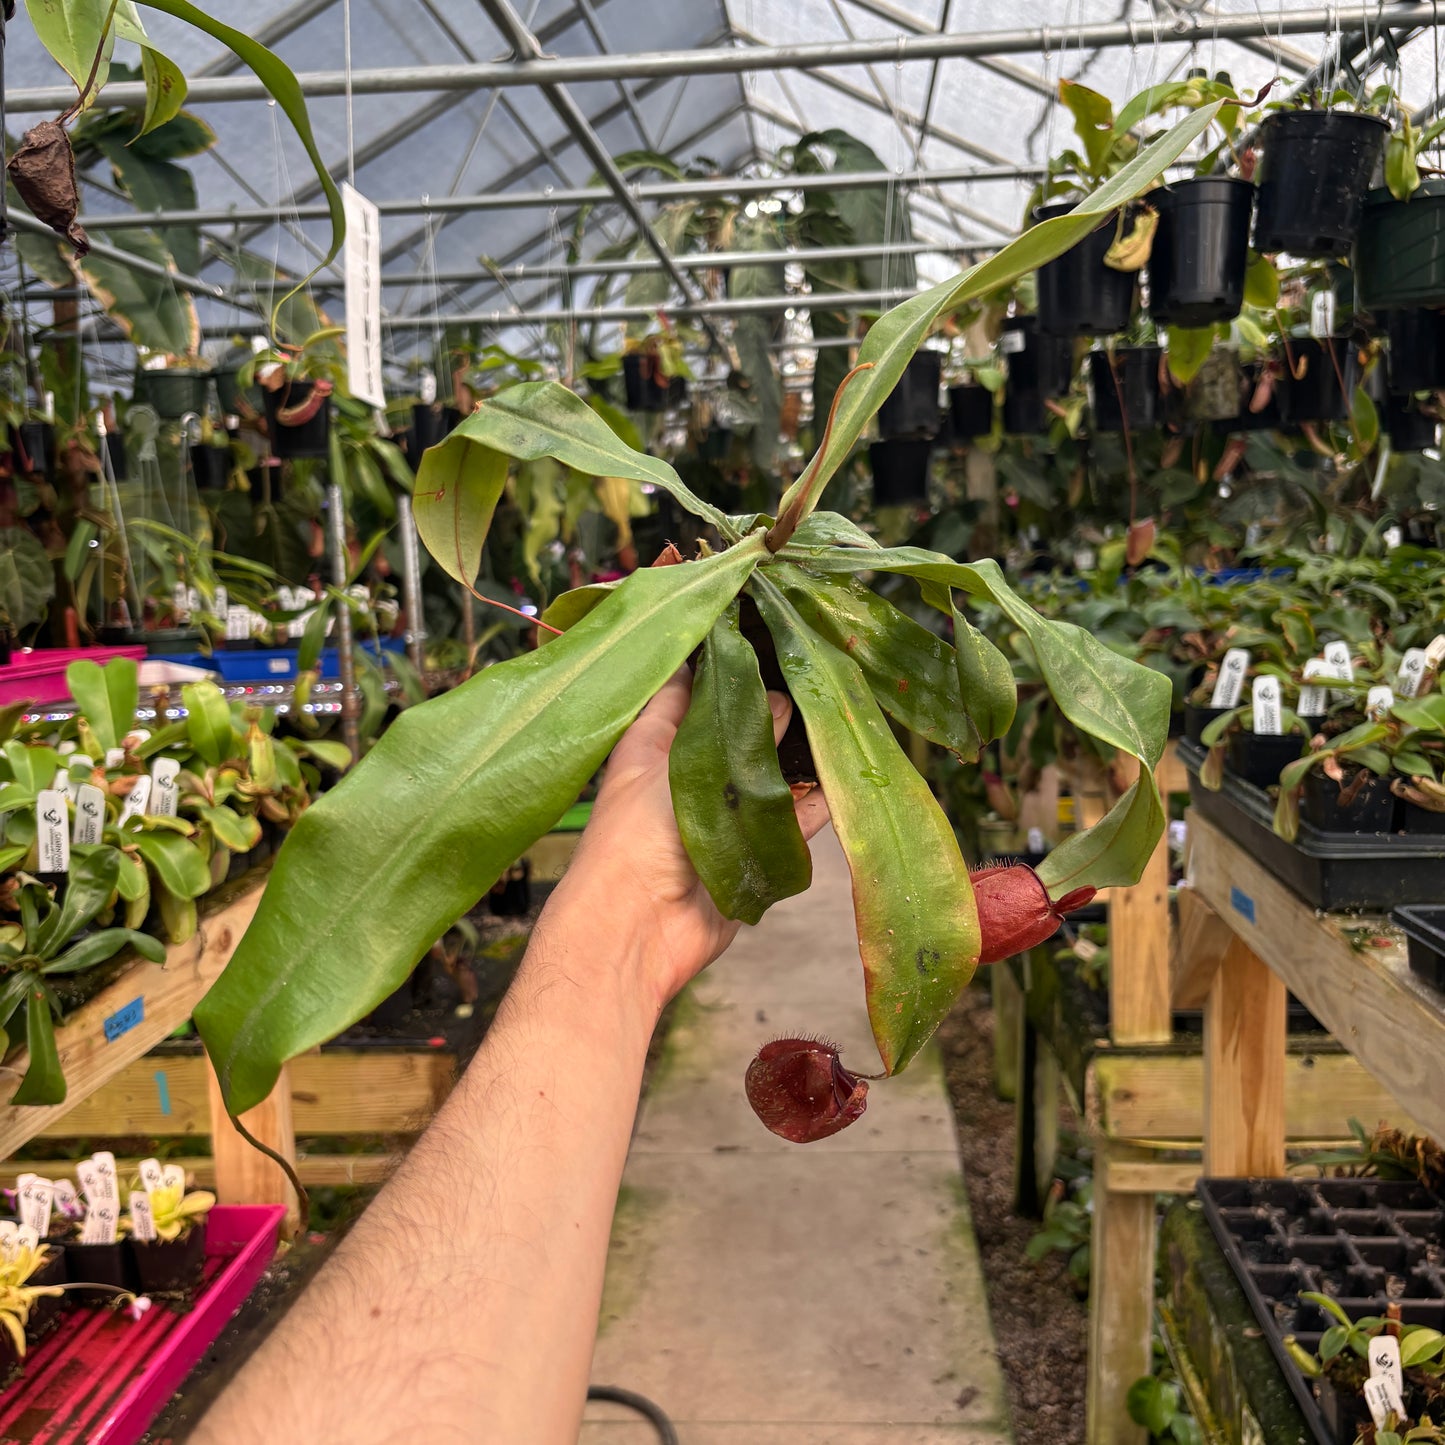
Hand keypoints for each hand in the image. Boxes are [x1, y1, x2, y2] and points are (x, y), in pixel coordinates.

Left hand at [542, 667, 829, 1013]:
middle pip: (736, 728)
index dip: (717, 657)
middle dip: (771, 704)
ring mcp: (720, 815)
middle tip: (814, 667)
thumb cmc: (635, 837)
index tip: (757, 625)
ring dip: (799, 754)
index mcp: (653, 742)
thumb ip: (735, 732)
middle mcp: (688, 773)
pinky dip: (815, 804)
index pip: (686, 685)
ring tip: (838, 714)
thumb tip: (780, 698)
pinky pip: (790, 822)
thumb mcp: (683, 767)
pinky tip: (844, 777)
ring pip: (769, 774)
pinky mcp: (748, 852)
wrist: (635, 930)